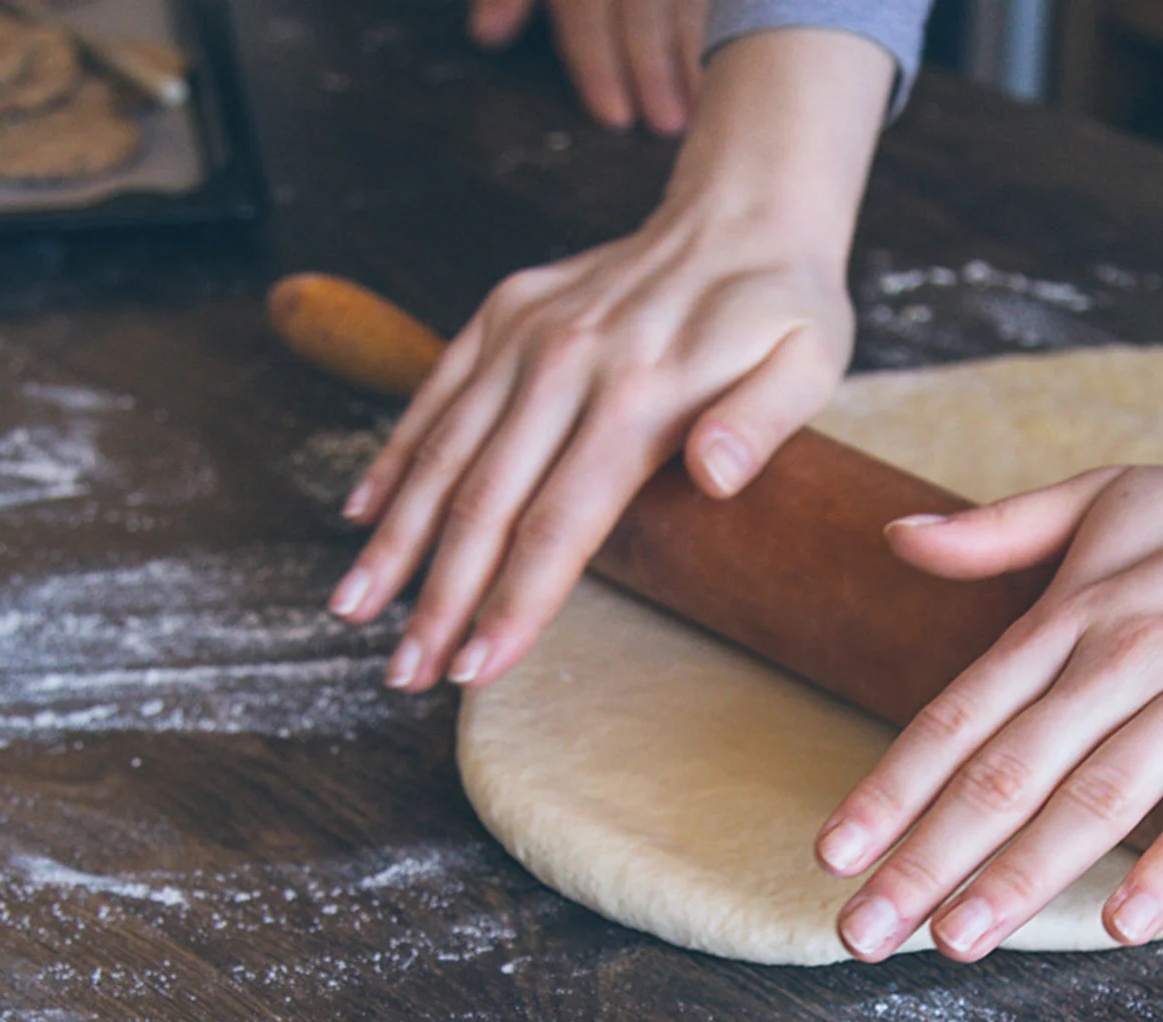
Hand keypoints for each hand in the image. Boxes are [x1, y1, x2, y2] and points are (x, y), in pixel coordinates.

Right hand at [328, 29, 895, 695]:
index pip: (559, 524)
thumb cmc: (781, 306)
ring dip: (394, 541)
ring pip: (441, 456)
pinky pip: (433, 395)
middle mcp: (565, 365)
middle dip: (438, 599)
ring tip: (353, 609)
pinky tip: (361, 518)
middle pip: (484, 504)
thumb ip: (762, 422)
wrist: (741, 207)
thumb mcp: (809, 361)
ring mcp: (523, 337)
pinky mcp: (499, 316)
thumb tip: (713, 477)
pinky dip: (395, 458)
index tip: (476, 668)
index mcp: (637, 395)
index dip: (512, 602)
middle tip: (405, 672)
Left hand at [468, 0, 707, 135]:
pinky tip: (738, 51)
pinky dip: (726, 17)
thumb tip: (487, 36)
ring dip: (696, 50)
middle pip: (641, 3)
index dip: (597, 64)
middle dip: (651, 67)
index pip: (585, 9)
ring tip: (702, 105)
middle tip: (665, 127)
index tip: (615, 118)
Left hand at [816, 463, 1162, 961]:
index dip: (889, 789)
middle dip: (927, 859)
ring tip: (958, 941)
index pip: (956, 716)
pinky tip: (1121, 924)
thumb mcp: (1106, 499)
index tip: (833, 853)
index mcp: (1070, 614)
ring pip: (1099, 796)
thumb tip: (896, 537)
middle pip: (1005, 773)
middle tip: (864, 933)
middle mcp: (1124, 655)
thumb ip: (997, 531)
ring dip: (1024, 874)